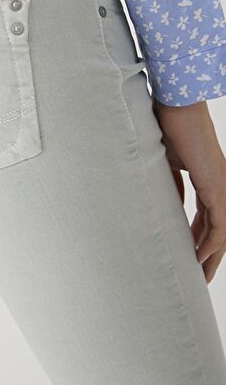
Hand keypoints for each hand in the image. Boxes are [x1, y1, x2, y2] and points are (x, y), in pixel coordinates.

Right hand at [152, 97, 225, 283]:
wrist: (176, 108)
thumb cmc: (167, 125)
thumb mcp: (164, 162)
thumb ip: (170, 184)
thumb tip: (170, 206)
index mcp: (207, 178)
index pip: (207, 216)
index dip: (199, 238)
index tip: (188, 255)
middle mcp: (219, 185)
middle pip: (218, 229)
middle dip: (209, 253)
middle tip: (199, 276)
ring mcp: (221, 186)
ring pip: (222, 231)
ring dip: (212, 255)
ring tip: (201, 276)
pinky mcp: (218, 188)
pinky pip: (218, 225)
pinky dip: (210, 244)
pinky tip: (200, 258)